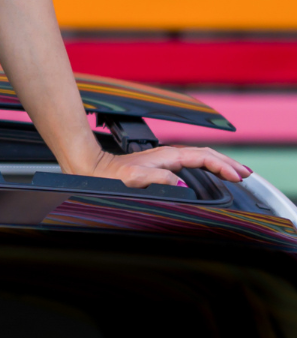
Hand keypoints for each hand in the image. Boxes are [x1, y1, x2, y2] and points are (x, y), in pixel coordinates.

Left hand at [84, 144, 251, 188]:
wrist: (92, 167)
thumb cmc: (109, 176)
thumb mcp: (133, 179)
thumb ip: (158, 179)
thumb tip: (181, 182)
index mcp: (167, 156)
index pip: (203, 158)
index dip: (223, 167)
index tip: (237, 177)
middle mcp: (168, 154)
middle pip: (206, 154)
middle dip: (228, 163)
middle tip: (246, 174)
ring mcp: (165, 158)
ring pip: (200, 157)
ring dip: (220, 163)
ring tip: (236, 172)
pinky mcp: (161, 164)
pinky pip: (192, 162)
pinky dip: (207, 165)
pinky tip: (210, 172)